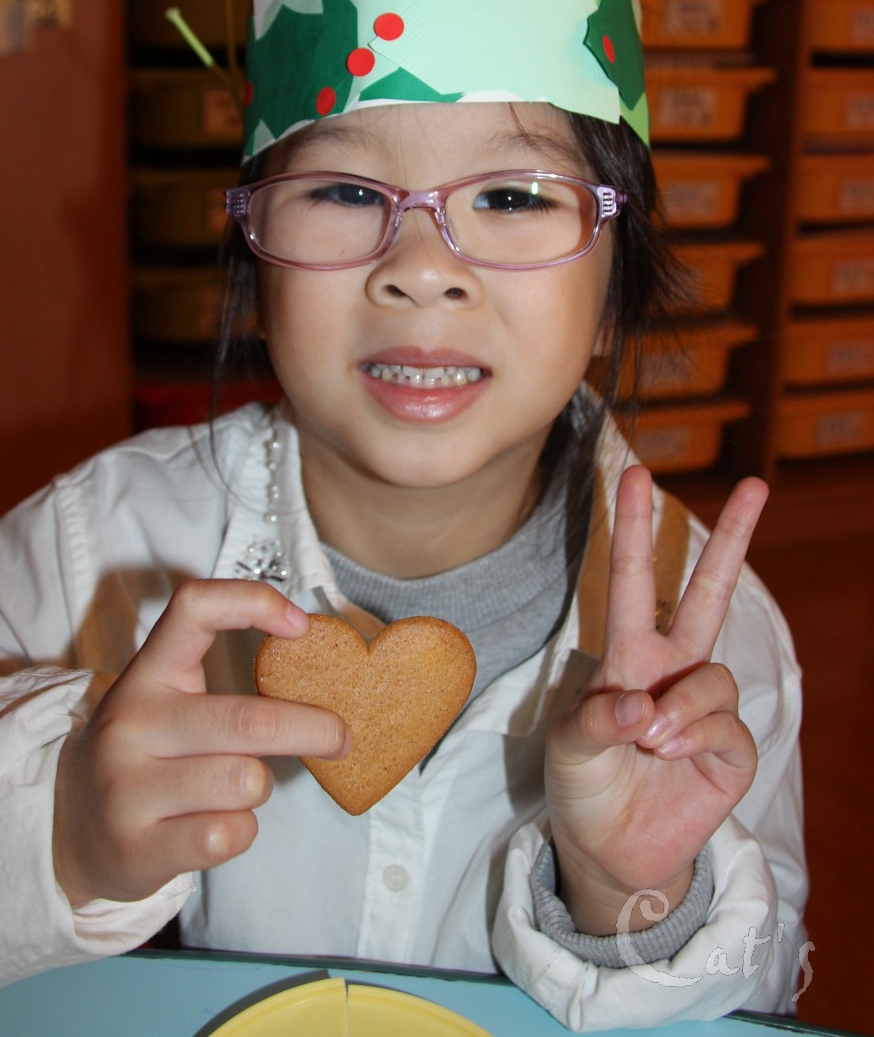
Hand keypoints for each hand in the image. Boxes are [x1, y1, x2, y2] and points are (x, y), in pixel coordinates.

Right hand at [53, 579, 347, 906]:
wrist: (69, 834)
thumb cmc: (145, 759)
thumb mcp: (164, 704)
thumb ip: (222, 687)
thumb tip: (314, 668)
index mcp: (146, 674)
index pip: (194, 609)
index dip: (253, 602)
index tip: (300, 626)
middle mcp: (131, 724)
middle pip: (247, 721)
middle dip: (312, 729)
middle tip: (341, 736)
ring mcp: (128, 788)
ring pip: (244, 781)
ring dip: (260, 786)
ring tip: (237, 789)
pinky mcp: (137, 848)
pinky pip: (229, 834)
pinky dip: (241, 830)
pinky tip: (216, 826)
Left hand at [545, 465, 766, 934]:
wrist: (610, 852)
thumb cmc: (585, 786)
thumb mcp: (568, 749)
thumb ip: (595, 721)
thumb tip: (643, 706)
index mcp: (628, 654)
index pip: (633, 579)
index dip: (634, 527)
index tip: (637, 474)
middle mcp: (673, 669)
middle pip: (710, 593)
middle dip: (733, 539)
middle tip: (757, 485)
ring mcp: (705, 706)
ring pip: (714, 675)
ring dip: (679, 709)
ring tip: (648, 741)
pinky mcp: (731, 749)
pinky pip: (727, 725)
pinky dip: (697, 738)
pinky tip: (672, 756)